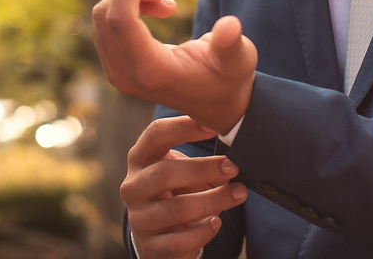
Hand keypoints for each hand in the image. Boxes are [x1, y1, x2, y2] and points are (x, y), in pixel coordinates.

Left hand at [92, 0, 256, 133]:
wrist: (217, 104)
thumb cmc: (230, 79)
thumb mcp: (239, 60)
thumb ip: (231, 44)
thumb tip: (229, 26)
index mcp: (153, 72)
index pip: (121, 21)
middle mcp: (126, 76)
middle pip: (107, 16)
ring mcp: (118, 73)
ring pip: (104, 18)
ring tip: (167, 0)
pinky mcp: (117, 67)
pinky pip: (107, 26)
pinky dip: (127, 7)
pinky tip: (158, 9)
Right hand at [123, 116, 247, 258]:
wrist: (159, 236)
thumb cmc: (176, 191)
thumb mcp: (184, 171)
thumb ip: (202, 162)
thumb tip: (235, 157)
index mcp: (140, 159)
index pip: (155, 135)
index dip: (182, 127)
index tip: (213, 126)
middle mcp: (133, 187)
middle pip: (164, 173)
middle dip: (203, 168)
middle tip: (233, 167)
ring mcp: (138, 218)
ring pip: (176, 208)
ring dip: (213, 200)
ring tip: (239, 194)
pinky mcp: (150, 246)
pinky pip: (178, 241)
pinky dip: (202, 231)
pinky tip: (217, 222)